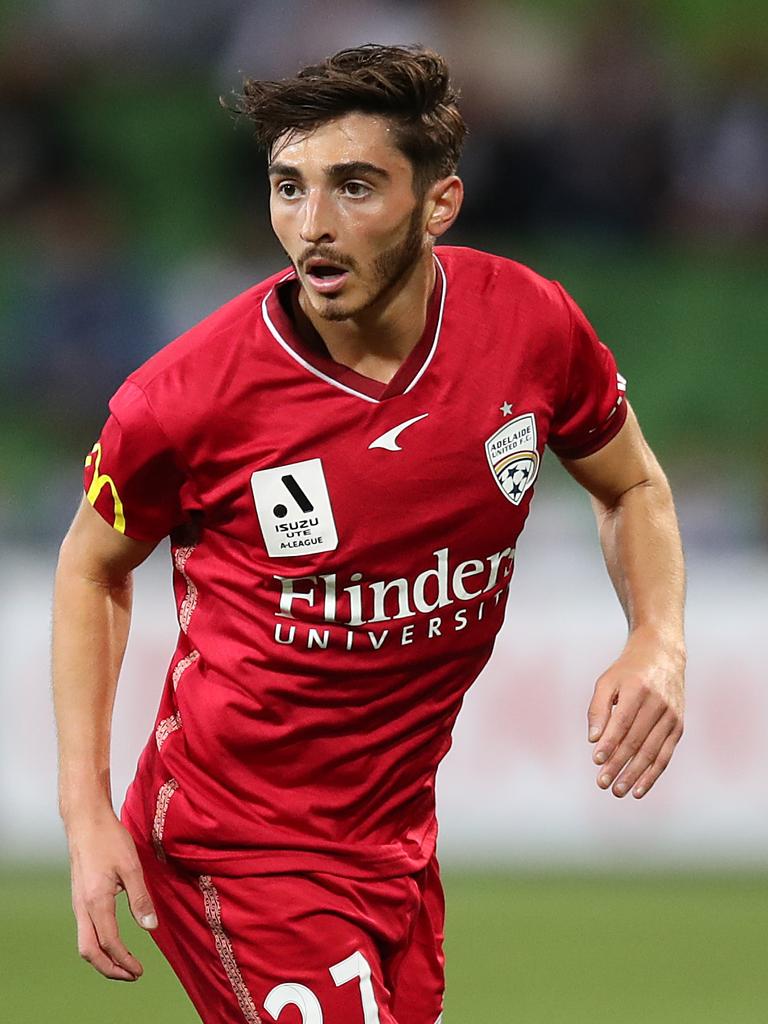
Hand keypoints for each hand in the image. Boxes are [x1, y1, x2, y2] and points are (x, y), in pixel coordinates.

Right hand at [66, 808, 157, 980]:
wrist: (86, 821)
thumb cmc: (109, 839)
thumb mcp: (131, 866)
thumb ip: (140, 898)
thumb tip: (151, 927)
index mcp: (96, 901)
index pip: (109, 942)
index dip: (124, 960)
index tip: (140, 970)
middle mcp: (82, 907)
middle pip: (90, 952)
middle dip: (110, 969)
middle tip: (132, 975)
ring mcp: (78, 903)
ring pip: (84, 943)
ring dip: (103, 959)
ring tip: (123, 964)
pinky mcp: (79, 897)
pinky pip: (85, 930)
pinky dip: (98, 945)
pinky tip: (112, 941)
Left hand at [587, 633, 684, 798]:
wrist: (662, 655)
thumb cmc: (627, 671)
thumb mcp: (607, 681)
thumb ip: (597, 709)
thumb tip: (593, 740)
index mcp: (638, 689)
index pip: (622, 721)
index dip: (610, 743)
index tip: (596, 760)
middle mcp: (658, 703)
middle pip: (636, 740)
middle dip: (618, 764)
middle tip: (602, 783)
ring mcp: (672, 715)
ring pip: (652, 751)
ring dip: (634, 774)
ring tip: (617, 790)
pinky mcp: (678, 726)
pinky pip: (665, 755)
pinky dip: (652, 774)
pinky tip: (638, 789)